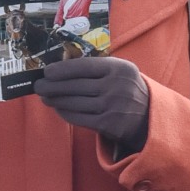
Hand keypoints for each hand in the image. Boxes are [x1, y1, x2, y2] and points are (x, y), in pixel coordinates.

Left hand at [34, 56, 149, 150]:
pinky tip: (58, 108)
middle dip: (52, 86)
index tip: (46, 71)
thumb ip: (97, 69)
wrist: (151, 117)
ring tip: (45, 97)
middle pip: (75, 85)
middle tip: (38, 86)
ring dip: (55, 100)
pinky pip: (79, 118)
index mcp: (120, 68)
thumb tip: (60, 69)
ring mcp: (113, 106)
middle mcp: (117, 86)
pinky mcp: (109, 124)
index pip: (84, 66)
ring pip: (74, 102)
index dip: (61, 69)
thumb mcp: (121, 73)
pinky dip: (65, 113)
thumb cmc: (128, 90)